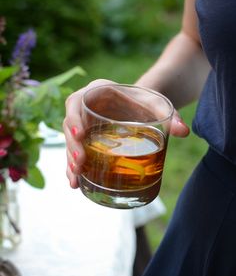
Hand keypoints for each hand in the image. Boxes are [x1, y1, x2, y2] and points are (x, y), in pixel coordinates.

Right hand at [63, 79, 189, 188]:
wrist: (140, 106)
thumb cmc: (145, 102)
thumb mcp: (156, 104)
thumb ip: (170, 115)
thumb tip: (184, 132)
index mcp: (97, 92)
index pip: (76, 101)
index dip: (74, 118)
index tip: (80, 135)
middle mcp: (86, 108)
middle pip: (69, 125)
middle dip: (72, 145)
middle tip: (81, 162)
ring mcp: (84, 124)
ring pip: (70, 142)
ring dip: (70, 160)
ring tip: (76, 179)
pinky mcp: (86, 139)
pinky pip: (76, 152)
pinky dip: (74, 168)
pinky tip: (77, 184)